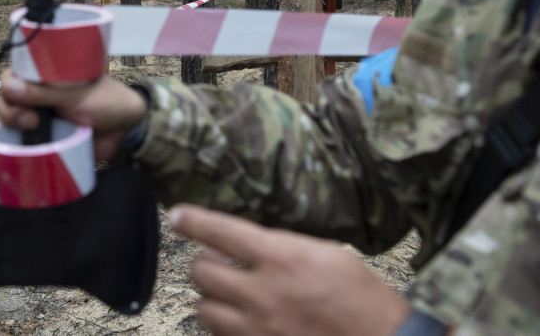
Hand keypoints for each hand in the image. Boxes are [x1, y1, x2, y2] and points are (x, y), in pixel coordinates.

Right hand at [0, 67, 146, 159]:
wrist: (125, 129)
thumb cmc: (104, 101)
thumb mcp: (74, 93)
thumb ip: (43, 91)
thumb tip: (10, 87)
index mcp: (42, 77)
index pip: (11, 77)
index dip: (9, 87)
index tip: (20, 97)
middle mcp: (35, 96)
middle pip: (5, 101)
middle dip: (11, 112)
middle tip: (32, 120)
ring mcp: (36, 119)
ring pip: (7, 123)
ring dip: (10, 128)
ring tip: (31, 131)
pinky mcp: (41, 141)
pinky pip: (16, 144)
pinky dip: (4, 147)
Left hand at [169, 204, 409, 335]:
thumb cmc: (363, 298)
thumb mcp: (327, 253)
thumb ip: (283, 246)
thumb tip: (250, 241)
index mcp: (281, 259)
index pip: (220, 232)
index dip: (192, 220)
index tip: (176, 216)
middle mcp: (263, 294)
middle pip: (201, 271)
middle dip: (206, 264)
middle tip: (221, 263)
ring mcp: (257, 329)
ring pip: (203, 308)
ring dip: (212, 298)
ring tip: (232, 295)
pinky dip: (226, 326)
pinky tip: (244, 320)